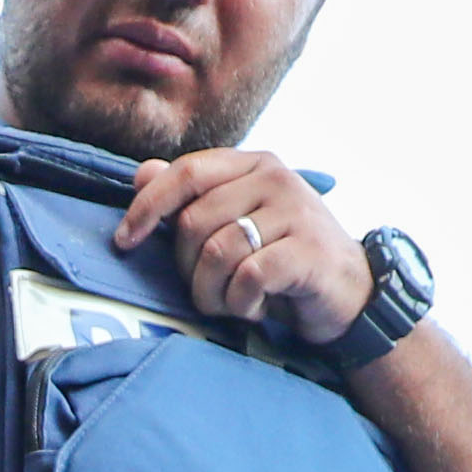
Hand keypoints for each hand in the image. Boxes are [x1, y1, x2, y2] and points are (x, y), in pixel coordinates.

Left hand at [113, 145, 364, 352]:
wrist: (347, 292)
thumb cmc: (282, 257)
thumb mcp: (235, 223)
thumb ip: (190, 197)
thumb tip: (142, 174)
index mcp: (252, 163)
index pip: (185, 173)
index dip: (147, 207)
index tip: (124, 241)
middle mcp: (274, 177)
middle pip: (193, 222)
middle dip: (188, 270)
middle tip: (209, 290)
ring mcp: (295, 211)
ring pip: (216, 253)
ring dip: (212, 293)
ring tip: (232, 302)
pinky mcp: (307, 250)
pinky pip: (247, 277)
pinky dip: (241, 304)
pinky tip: (255, 307)